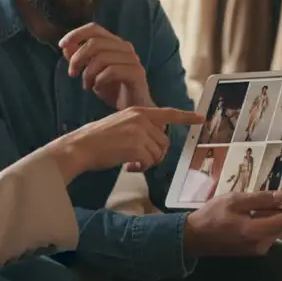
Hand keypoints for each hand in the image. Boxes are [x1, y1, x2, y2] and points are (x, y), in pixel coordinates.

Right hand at [46, 106, 203, 178]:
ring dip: (147, 162)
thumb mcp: (120, 125)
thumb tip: (155, 145)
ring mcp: (139, 132)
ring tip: (130, 162)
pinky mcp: (136, 146)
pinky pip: (149, 162)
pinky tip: (128, 166)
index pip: (167, 113)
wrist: (80, 147)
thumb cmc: (96, 140)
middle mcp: (141, 119)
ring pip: (158, 153)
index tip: (201, 118)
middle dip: (156, 155)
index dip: (186, 117)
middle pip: (164, 142)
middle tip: (140, 161)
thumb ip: (139, 129)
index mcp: (137, 112)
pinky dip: (141, 168)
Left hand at [58, 23, 152, 109]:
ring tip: (87, 85)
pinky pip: (112, 71)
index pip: (94, 29)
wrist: (132, 108)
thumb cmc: (112, 89)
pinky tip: (97, 89)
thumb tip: (66, 46)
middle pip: (95, 42)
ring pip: (102, 57)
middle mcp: (125, 47)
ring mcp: (133, 60)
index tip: (61, 45)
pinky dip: (99, 80)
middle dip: (78, 58)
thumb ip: (79, 58)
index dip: (76, 34)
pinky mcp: (137, 73)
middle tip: (72, 73)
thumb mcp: (91, 72)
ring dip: (88, 73)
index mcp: (114, 43)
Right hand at [183, 190, 281, 258]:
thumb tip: (281, 197)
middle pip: (281, 223)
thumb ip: (259, 199)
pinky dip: (263, 221)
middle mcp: (260, 244)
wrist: (192, 239)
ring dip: (272, 215)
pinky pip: (264, 232)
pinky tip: (252, 212)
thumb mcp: (234, 201)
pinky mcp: (251, 250)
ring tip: (262, 201)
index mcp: (256, 231)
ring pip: (272, 227)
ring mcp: (256, 249)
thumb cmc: (210, 217)